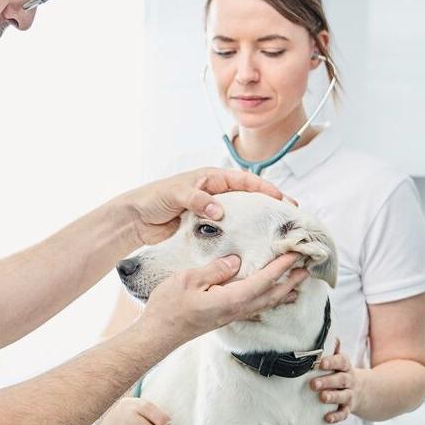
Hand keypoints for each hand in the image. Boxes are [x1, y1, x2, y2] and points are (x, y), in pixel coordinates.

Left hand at [121, 167, 294, 246]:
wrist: (135, 218)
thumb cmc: (153, 198)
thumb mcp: (176, 194)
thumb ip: (198, 200)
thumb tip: (220, 211)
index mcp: (211, 178)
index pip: (244, 181)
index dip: (264, 189)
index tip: (281, 199)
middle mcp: (215, 192)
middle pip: (248, 197)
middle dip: (268, 206)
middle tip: (288, 218)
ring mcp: (211, 210)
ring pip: (241, 215)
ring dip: (257, 222)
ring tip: (276, 234)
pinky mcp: (206, 226)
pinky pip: (228, 229)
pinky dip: (239, 235)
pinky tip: (251, 245)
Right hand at [141, 252, 308, 344]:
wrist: (158, 334)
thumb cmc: (169, 308)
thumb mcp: (188, 281)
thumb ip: (214, 270)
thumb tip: (235, 261)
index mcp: (230, 299)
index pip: (264, 280)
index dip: (282, 266)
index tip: (296, 252)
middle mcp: (236, 309)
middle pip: (273, 294)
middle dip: (292, 279)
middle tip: (309, 265)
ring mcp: (232, 315)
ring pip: (266, 303)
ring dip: (285, 290)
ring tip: (299, 281)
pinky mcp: (225, 317)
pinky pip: (256, 307)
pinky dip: (270, 299)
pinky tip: (272, 297)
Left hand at [310, 338, 362, 423]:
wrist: (363, 391)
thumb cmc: (342, 372)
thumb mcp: (341, 361)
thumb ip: (334, 350)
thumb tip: (330, 335)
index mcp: (346, 366)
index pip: (342, 361)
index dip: (332, 362)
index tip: (321, 363)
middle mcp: (349, 380)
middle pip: (341, 379)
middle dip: (327, 381)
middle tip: (313, 384)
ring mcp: (350, 394)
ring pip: (343, 396)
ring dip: (333, 397)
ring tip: (322, 397)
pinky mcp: (348, 408)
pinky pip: (344, 413)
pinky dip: (336, 416)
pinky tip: (327, 418)